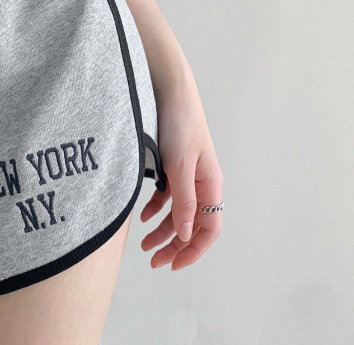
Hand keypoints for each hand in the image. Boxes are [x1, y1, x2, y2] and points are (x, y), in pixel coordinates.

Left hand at [139, 70, 222, 269]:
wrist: (169, 90)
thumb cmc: (180, 123)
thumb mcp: (180, 165)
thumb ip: (184, 201)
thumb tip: (188, 235)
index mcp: (210, 184)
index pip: (210, 228)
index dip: (194, 250)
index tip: (174, 264)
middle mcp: (201, 182)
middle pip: (192, 224)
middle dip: (175, 245)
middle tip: (153, 260)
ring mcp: (187, 173)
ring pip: (178, 212)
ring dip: (164, 230)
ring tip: (144, 245)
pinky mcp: (172, 164)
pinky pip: (168, 195)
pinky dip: (156, 208)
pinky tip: (143, 215)